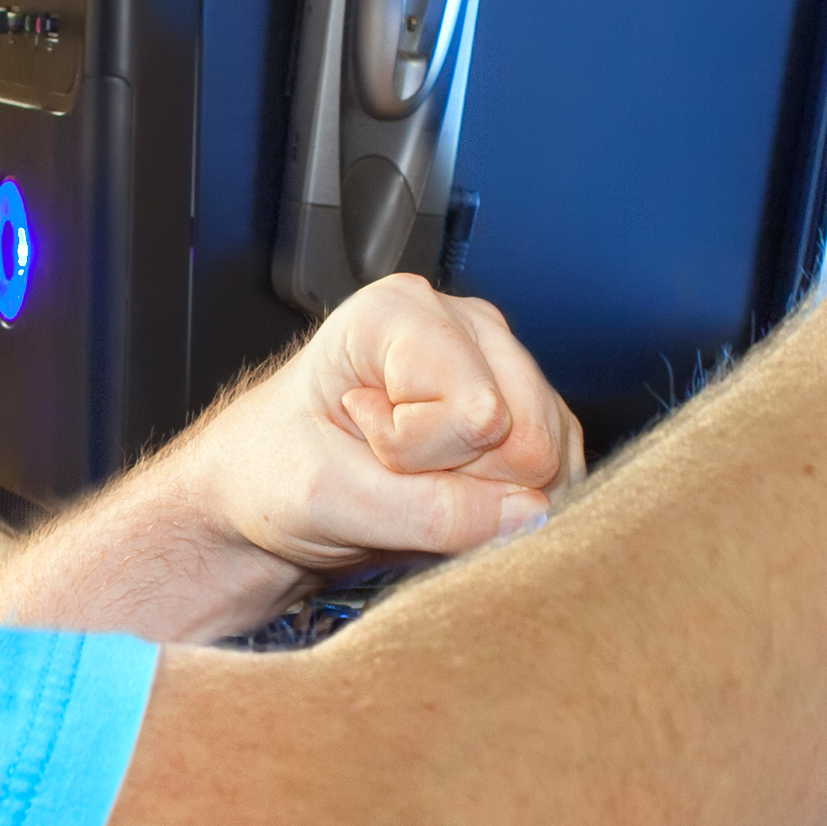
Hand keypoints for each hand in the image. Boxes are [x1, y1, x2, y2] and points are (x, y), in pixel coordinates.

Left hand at [185, 273, 585, 575]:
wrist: (268, 495)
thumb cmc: (277, 473)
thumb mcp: (330, 498)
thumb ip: (431, 512)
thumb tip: (533, 514)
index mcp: (401, 311)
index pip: (474, 411)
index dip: (415, 457)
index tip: (358, 445)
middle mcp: (464, 324)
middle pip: (528, 435)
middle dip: (462, 483)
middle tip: (390, 474)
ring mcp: (502, 367)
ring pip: (551, 460)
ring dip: (484, 499)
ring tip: (414, 481)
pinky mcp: (527, 413)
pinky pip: (558, 476)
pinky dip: (505, 507)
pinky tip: (449, 491)